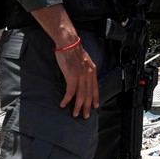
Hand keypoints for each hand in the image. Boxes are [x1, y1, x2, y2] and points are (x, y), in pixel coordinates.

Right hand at [32, 4, 99, 118]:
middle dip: (87, 106)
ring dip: (78, 106)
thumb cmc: (73, 50)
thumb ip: (84, 69)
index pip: (95, 87)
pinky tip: (64, 104)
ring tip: (75, 114)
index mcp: (92, 70)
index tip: (95, 106)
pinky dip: (67, 99)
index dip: (95, 97)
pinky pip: (70, 91)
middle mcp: (89, 74)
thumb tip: (82, 77)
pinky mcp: (72, 76)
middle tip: (85, 116)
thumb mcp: (83, 60)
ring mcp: (81, 75)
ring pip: (81, 95)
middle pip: (89, 94)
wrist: (68, 42)